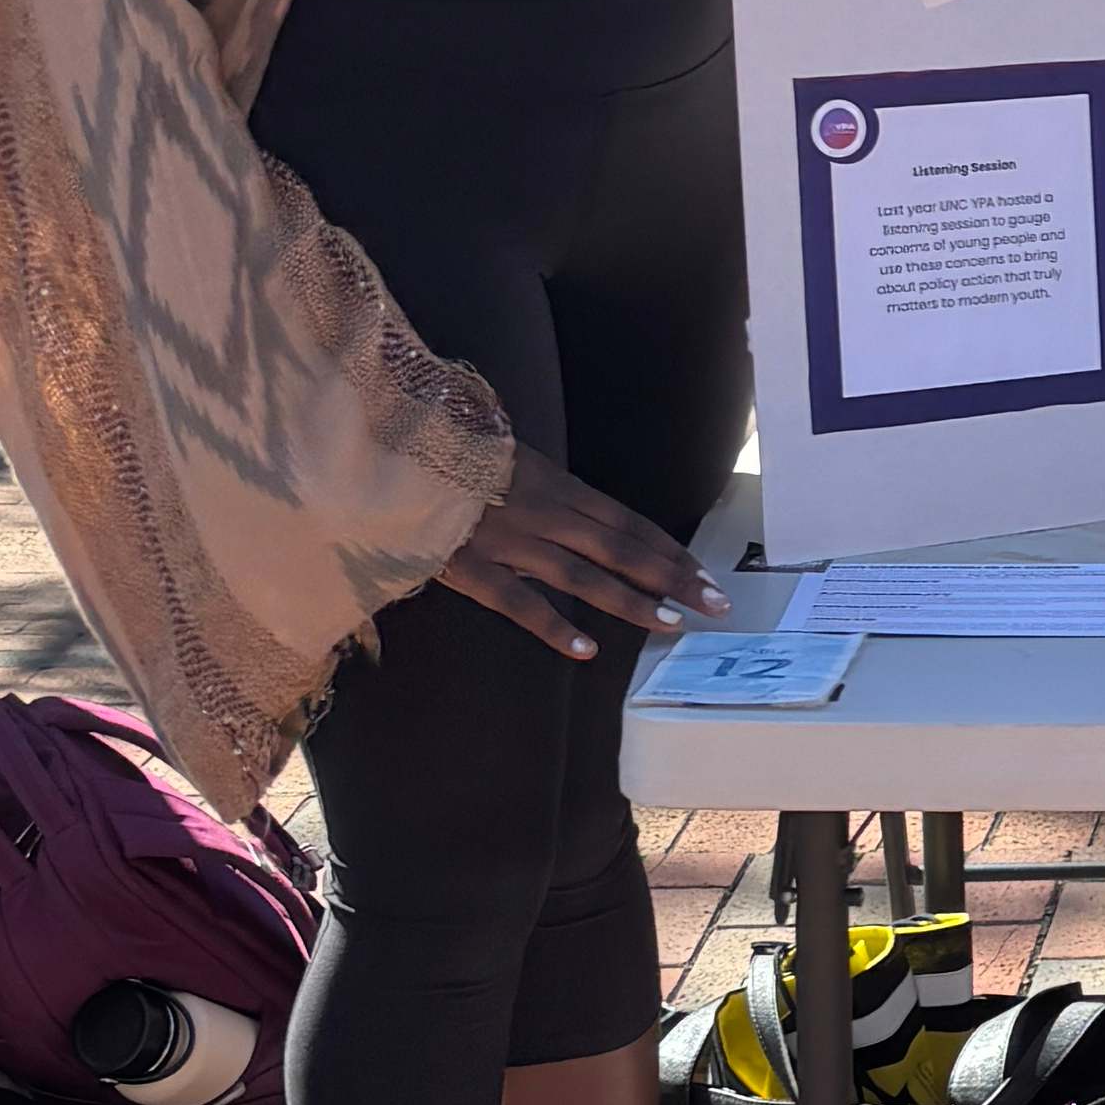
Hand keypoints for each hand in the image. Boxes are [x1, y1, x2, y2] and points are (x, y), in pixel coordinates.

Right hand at [435, 446, 727, 662]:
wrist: (389, 455)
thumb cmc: (449, 457)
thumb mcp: (508, 461)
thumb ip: (543, 488)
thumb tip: (577, 513)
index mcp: (556, 485)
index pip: (627, 522)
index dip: (668, 549)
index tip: (705, 574)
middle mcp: (544, 512)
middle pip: (621, 547)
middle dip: (672, 577)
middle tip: (716, 604)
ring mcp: (509, 540)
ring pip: (582, 574)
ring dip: (629, 600)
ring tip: (669, 625)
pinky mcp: (470, 566)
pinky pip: (518, 601)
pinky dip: (553, 625)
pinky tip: (585, 650)